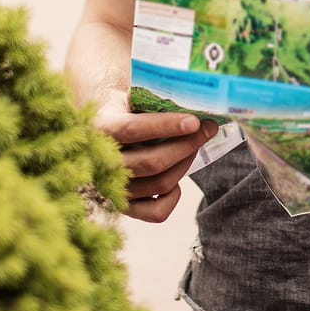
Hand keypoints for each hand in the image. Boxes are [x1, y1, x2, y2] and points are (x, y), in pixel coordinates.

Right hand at [95, 91, 217, 221]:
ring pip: (159, 183)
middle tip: (208, 128)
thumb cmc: (125, 110)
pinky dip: (173, 197)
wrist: (102, 132)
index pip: (133, 129)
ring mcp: (112, 189)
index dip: (166, 126)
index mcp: (101, 129)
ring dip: (186, 163)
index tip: (195, 121)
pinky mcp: (125, 207)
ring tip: (195, 145)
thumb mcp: (131, 98)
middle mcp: (103, 163)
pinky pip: (156, 212)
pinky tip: (178, 179)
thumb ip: (152, 100)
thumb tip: (191, 102)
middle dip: (188, 144)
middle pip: (153, 161)